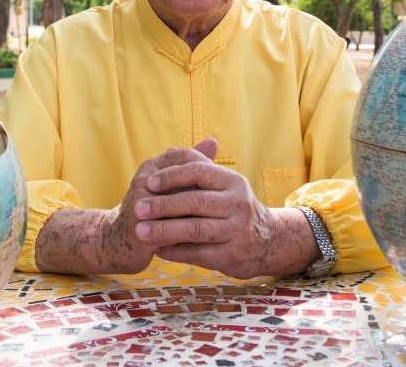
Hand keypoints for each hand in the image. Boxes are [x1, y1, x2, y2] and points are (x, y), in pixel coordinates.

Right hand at [37, 139, 217, 274]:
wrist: (119, 241)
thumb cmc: (150, 210)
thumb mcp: (169, 185)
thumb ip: (191, 164)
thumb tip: (214, 141)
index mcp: (151, 167)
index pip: (185, 157)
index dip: (206, 168)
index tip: (222, 182)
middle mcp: (144, 181)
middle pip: (184, 179)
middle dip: (206, 191)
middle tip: (225, 203)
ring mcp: (140, 205)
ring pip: (179, 206)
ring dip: (200, 214)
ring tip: (219, 221)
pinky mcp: (140, 230)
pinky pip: (171, 231)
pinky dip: (189, 235)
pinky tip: (207, 240)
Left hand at [133, 140, 317, 277]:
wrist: (268, 242)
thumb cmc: (235, 209)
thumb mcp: (226, 186)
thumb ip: (199, 170)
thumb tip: (169, 150)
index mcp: (233, 182)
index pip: (199, 171)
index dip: (171, 176)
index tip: (147, 182)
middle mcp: (238, 204)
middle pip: (194, 202)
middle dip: (162, 206)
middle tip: (137, 209)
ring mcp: (237, 231)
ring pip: (194, 229)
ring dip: (163, 231)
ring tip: (140, 232)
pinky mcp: (231, 256)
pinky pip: (197, 253)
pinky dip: (174, 251)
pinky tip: (157, 249)